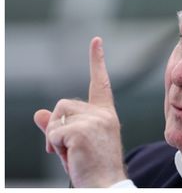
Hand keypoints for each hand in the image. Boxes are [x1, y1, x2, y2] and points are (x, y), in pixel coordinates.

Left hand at [33, 37, 126, 186]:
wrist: (106, 185)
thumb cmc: (92, 168)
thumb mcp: (73, 144)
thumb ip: (57, 126)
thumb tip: (39, 113)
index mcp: (106, 114)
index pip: (100, 83)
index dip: (97, 60)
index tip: (96, 40)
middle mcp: (103, 114)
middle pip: (63, 105)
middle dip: (56, 126)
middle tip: (68, 149)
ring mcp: (95, 120)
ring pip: (56, 117)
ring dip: (55, 137)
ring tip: (72, 153)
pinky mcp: (82, 130)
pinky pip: (53, 133)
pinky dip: (54, 147)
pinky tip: (71, 156)